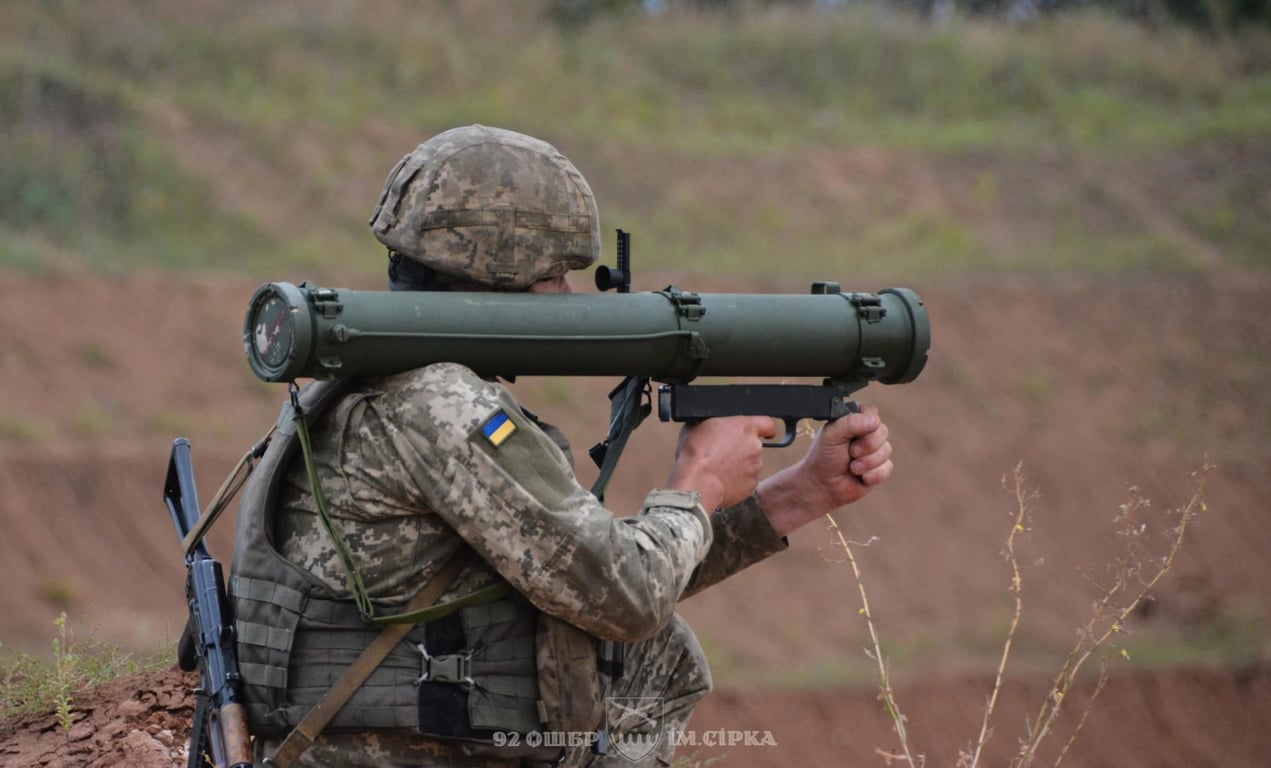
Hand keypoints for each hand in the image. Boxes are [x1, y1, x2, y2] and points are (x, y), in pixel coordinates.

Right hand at [667, 416, 778, 511]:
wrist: (697, 484)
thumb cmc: (696, 454)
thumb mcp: (697, 426)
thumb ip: (714, 423)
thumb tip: (712, 426)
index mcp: (745, 427)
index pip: (767, 423)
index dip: (763, 428)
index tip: (761, 432)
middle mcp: (755, 446)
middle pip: (753, 445)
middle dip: (741, 448)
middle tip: (722, 453)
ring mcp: (755, 467)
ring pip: (749, 463)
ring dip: (738, 465)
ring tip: (717, 468)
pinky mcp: (751, 485)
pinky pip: (745, 480)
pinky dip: (735, 480)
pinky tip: (720, 479)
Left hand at [756, 405, 892, 535]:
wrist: (822, 486)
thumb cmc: (823, 458)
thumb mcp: (831, 435)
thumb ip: (850, 423)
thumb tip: (874, 420)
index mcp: (853, 421)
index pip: (871, 412)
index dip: (866, 424)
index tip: (852, 435)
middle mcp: (866, 434)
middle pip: (883, 431)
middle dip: (866, 446)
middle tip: (851, 452)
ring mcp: (874, 451)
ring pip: (886, 450)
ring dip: (868, 462)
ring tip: (852, 467)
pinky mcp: (879, 468)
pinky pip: (887, 467)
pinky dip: (873, 474)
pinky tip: (861, 477)